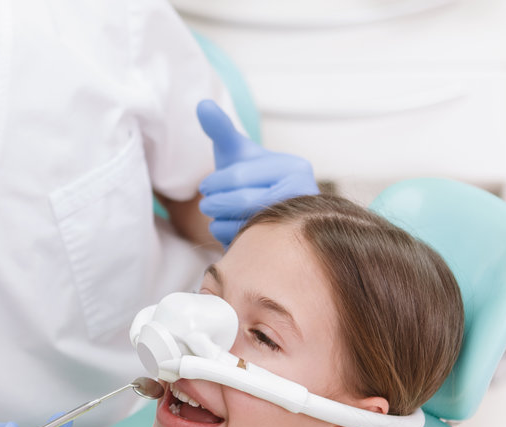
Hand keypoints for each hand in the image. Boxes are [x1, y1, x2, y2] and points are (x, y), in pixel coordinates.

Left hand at [196, 99, 318, 247]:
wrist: (265, 211)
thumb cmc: (250, 178)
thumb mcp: (236, 152)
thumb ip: (221, 129)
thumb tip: (201, 104)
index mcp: (294, 167)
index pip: (240, 176)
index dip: (215, 183)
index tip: (204, 187)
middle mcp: (303, 195)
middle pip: (244, 200)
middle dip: (217, 203)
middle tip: (206, 204)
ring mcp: (296, 223)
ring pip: (245, 223)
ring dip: (221, 220)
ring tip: (216, 215)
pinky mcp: (285, 244)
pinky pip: (248, 242)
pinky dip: (229, 237)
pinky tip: (228, 230)